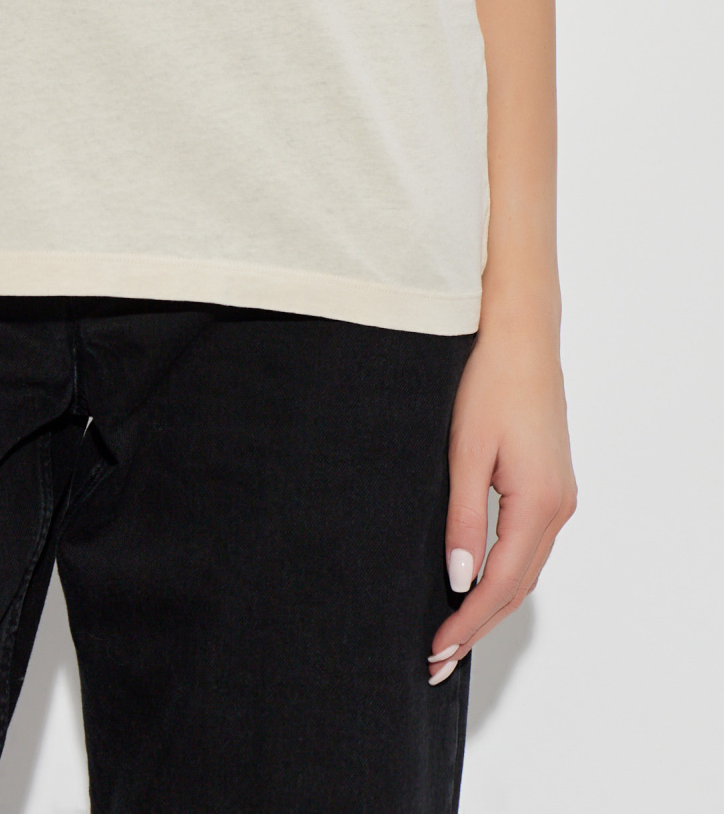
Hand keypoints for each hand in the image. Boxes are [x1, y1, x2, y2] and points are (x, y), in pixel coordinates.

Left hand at [427, 317, 576, 682]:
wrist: (520, 336)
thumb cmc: (488, 383)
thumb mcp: (465, 452)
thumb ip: (462, 519)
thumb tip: (458, 580)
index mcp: (539, 503)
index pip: (501, 583)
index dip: (467, 621)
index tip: (436, 650)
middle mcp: (559, 508)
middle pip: (518, 586)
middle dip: (477, 626)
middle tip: (437, 661)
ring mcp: (560, 497)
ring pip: (526, 569)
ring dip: (490, 604)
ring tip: (451, 635)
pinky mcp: (551, 485)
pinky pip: (528, 546)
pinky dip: (503, 574)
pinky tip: (476, 584)